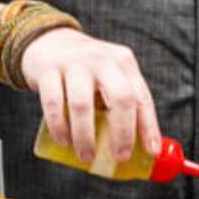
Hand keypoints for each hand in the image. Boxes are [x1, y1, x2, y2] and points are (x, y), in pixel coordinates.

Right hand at [19, 27, 160, 163]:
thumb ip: (123, 102)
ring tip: (86, 156)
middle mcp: (102, 59)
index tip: (151, 151)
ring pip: (82, 104)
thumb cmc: (87, 69)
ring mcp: (73, 63)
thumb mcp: (111, 74)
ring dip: (86, 136)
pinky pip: (53, 103)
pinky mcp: (47, 70)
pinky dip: (59, 127)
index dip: (149, 126)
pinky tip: (63, 140)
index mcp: (123, 62)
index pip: (141, 96)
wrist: (49, 42)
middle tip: (120, 156)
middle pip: (120, 98)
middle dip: (122, 132)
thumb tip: (139, 147)